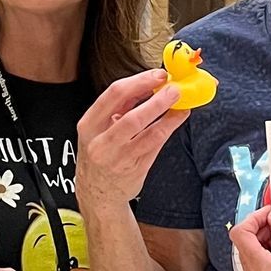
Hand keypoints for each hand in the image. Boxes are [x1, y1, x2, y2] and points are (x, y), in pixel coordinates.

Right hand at [76, 68, 183, 210]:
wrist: (97, 194)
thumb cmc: (99, 156)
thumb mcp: (97, 130)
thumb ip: (118, 109)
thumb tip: (147, 85)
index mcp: (89, 125)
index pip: (114, 95)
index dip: (139, 82)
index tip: (158, 75)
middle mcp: (101, 143)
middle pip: (132, 116)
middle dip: (156, 99)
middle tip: (174, 88)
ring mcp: (119, 158)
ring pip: (148, 132)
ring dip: (167, 114)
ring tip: (181, 101)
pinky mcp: (135, 169)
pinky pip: (156, 145)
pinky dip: (169, 128)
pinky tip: (177, 118)